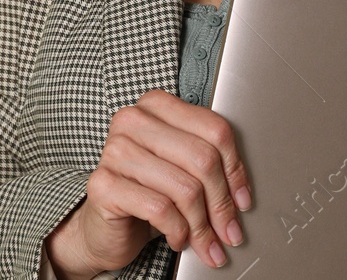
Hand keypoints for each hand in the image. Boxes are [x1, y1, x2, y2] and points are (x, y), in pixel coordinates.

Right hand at [44, 89, 250, 276]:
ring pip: (185, 188)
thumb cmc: (146, 194)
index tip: (242, 201)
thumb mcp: (182, 171)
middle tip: (228, 232)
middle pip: (203, 159)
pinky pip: (161, 209)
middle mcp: (132, 120)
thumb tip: (242, 196)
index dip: (236, 171)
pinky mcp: (104, 184)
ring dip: (201, 226)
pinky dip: (178, 232)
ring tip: (203, 241)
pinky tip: (177, 238)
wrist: (104, 226)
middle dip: (222, 204)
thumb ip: (209, 166)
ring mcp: (114, 150)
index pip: (215, 130)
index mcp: (156, 105)